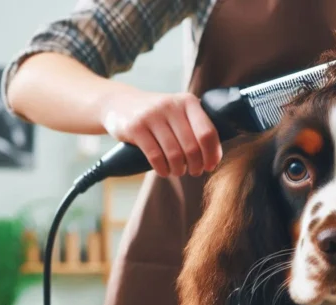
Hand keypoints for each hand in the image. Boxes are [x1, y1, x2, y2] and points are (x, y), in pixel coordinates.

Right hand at [99, 88, 222, 176]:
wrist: (121, 103)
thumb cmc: (158, 115)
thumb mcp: (179, 112)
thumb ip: (197, 128)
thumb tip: (215, 157)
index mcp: (188, 102)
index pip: (208, 133)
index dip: (212, 154)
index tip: (210, 166)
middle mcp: (171, 105)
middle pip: (192, 147)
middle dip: (196, 165)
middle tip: (193, 171)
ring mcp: (152, 115)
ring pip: (174, 154)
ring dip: (179, 169)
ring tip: (178, 171)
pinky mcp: (135, 127)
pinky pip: (155, 156)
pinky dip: (163, 169)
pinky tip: (164, 171)